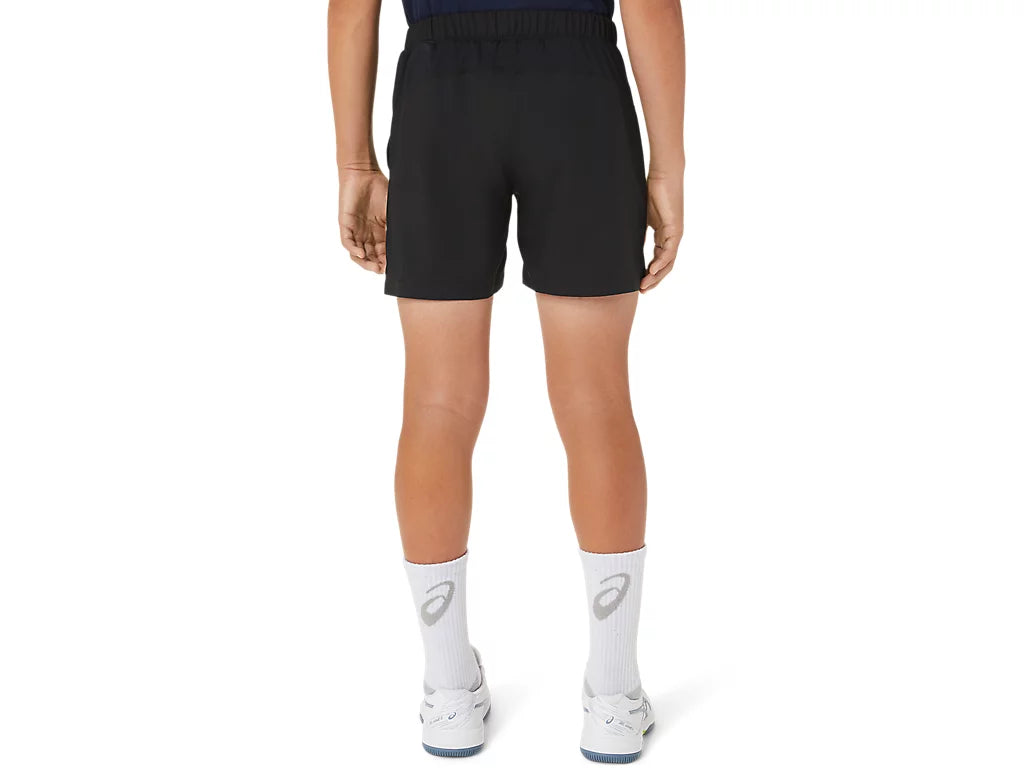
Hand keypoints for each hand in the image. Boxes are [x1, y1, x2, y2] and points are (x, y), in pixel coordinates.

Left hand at [338, 167, 388, 273]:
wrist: (363, 173)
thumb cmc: (380, 188)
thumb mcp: (393, 210)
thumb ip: (398, 224)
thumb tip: (413, 239)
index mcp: (380, 231)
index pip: (384, 252)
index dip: (388, 261)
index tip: (394, 267)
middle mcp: (367, 234)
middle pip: (371, 256)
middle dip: (377, 265)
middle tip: (384, 270)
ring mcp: (355, 230)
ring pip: (358, 253)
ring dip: (366, 262)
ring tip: (374, 267)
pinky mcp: (345, 224)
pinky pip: (347, 242)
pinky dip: (354, 250)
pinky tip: (362, 254)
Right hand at [640, 171, 683, 292]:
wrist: (665, 173)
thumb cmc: (652, 188)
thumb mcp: (641, 214)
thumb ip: (637, 228)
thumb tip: (622, 239)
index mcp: (663, 233)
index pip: (658, 259)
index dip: (649, 273)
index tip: (638, 283)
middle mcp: (672, 236)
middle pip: (664, 265)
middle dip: (653, 280)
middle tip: (641, 290)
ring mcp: (675, 233)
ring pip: (668, 262)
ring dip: (656, 276)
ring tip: (644, 286)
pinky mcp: (676, 228)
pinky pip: (669, 251)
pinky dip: (661, 263)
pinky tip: (651, 272)